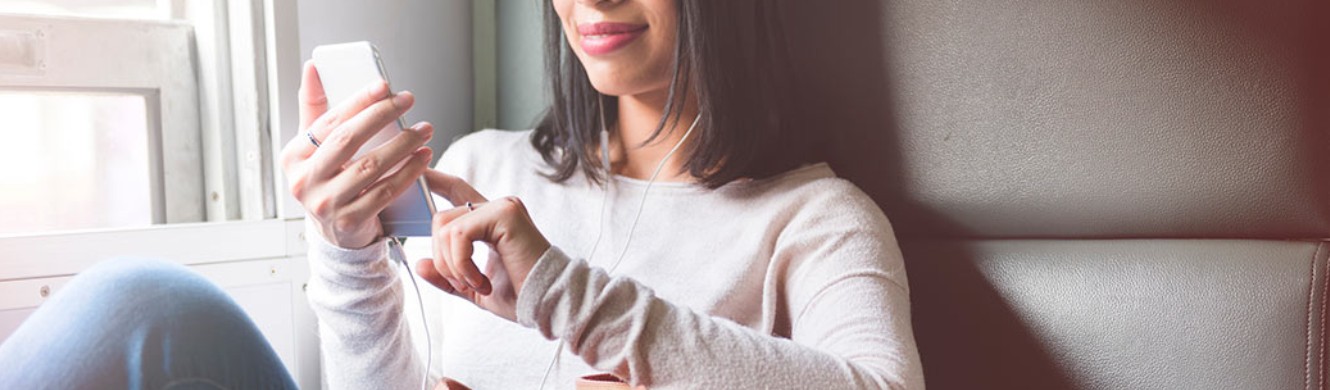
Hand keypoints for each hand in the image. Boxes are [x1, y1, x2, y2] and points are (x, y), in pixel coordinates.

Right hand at [280, 61, 434, 248]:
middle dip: (382, 116)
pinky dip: (408, 174)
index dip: (358, 101)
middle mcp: (304, 180)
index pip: (329, 121)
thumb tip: (312, 67)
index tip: (384, 86)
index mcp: (294, 156)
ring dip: (402, 145)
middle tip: (408, 101)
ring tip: (423, 130)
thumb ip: (314, 109)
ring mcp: (325, 204)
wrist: (335, 233)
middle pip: (348, 140)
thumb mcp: (314, 148)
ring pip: (370, 166)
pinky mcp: (349, 222)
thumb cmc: (328, 180)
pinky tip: (423, 159)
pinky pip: (385, 193)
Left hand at [415, 170, 551, 321]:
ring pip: (446, 227)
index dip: (435, 180)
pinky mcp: (504, 214)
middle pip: (441, 218)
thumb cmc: (521, 295)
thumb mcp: (472, 287)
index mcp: (490, 221)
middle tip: (463, 284)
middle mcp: (496, 208)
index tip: (417, 176)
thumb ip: (447, 275)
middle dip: (441, 259)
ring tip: (475, 284)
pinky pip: (459, 234)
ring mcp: (502, 207)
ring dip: (452, 265)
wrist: (549, 303)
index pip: (457, 190)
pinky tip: (480, 280)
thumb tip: (419, 263)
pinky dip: (461, 263)